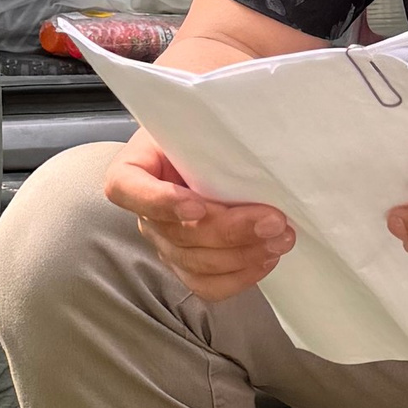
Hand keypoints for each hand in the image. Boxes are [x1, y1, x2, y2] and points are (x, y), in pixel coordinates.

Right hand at [103, 134, 292, 305]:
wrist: (216, 152)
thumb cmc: (204, 133)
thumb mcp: (199, 121)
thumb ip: (207, 131)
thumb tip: (249, 140)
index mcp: (133, 171)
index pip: (127, 189)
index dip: (161, 202)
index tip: (196, 204)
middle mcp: (144, 212)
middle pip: (176, 234)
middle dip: (229, 231)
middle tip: (273, 220)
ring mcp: (165, 243)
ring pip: (195, 264)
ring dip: (243, 254)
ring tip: (280, 237)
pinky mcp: (188, 265)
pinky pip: (208, 286)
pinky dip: (241, 276)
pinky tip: (267, 257)